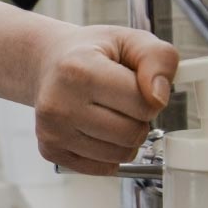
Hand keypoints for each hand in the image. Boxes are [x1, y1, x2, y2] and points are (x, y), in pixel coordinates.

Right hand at [33, 24, 179, 174]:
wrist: (48, 64)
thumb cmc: (90, 52)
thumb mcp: (130, 39)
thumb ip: (158, 59)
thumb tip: (159, 97)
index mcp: (79, 69)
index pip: (144, 104)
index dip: (150, 96)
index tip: (134, 84)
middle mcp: (59, 103)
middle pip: (132, 134)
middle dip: (139, 120)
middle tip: (122, 102)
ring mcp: (52, 130)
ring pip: (120, 155)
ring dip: (125, 139)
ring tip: (109, 114)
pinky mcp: (51, 150)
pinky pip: (103, 168)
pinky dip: (109, 153)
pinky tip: (96, 130)